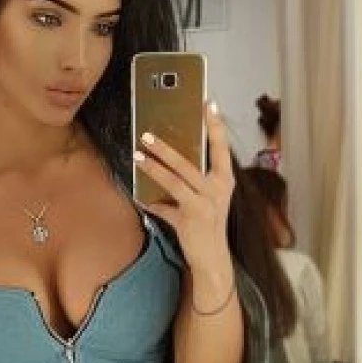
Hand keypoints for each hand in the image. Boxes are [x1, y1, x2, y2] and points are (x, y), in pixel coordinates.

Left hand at [133, 101, 234, 272]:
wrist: (213, 259)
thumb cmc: (209, 225)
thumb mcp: (207, 199)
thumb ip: (191, 182)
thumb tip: (168, 163)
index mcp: (224, 180)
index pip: (221, 147)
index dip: (215, 125)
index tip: (208, 103)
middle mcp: (217, 190)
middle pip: (189, 163)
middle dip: (166, 148)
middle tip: (146, 134)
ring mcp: (204, 206)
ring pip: (175, 181)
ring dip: (153, 168)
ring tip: (137, 156)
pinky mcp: (190, 220)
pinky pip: (164, 208)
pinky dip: (151, 203)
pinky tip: (138, 197)